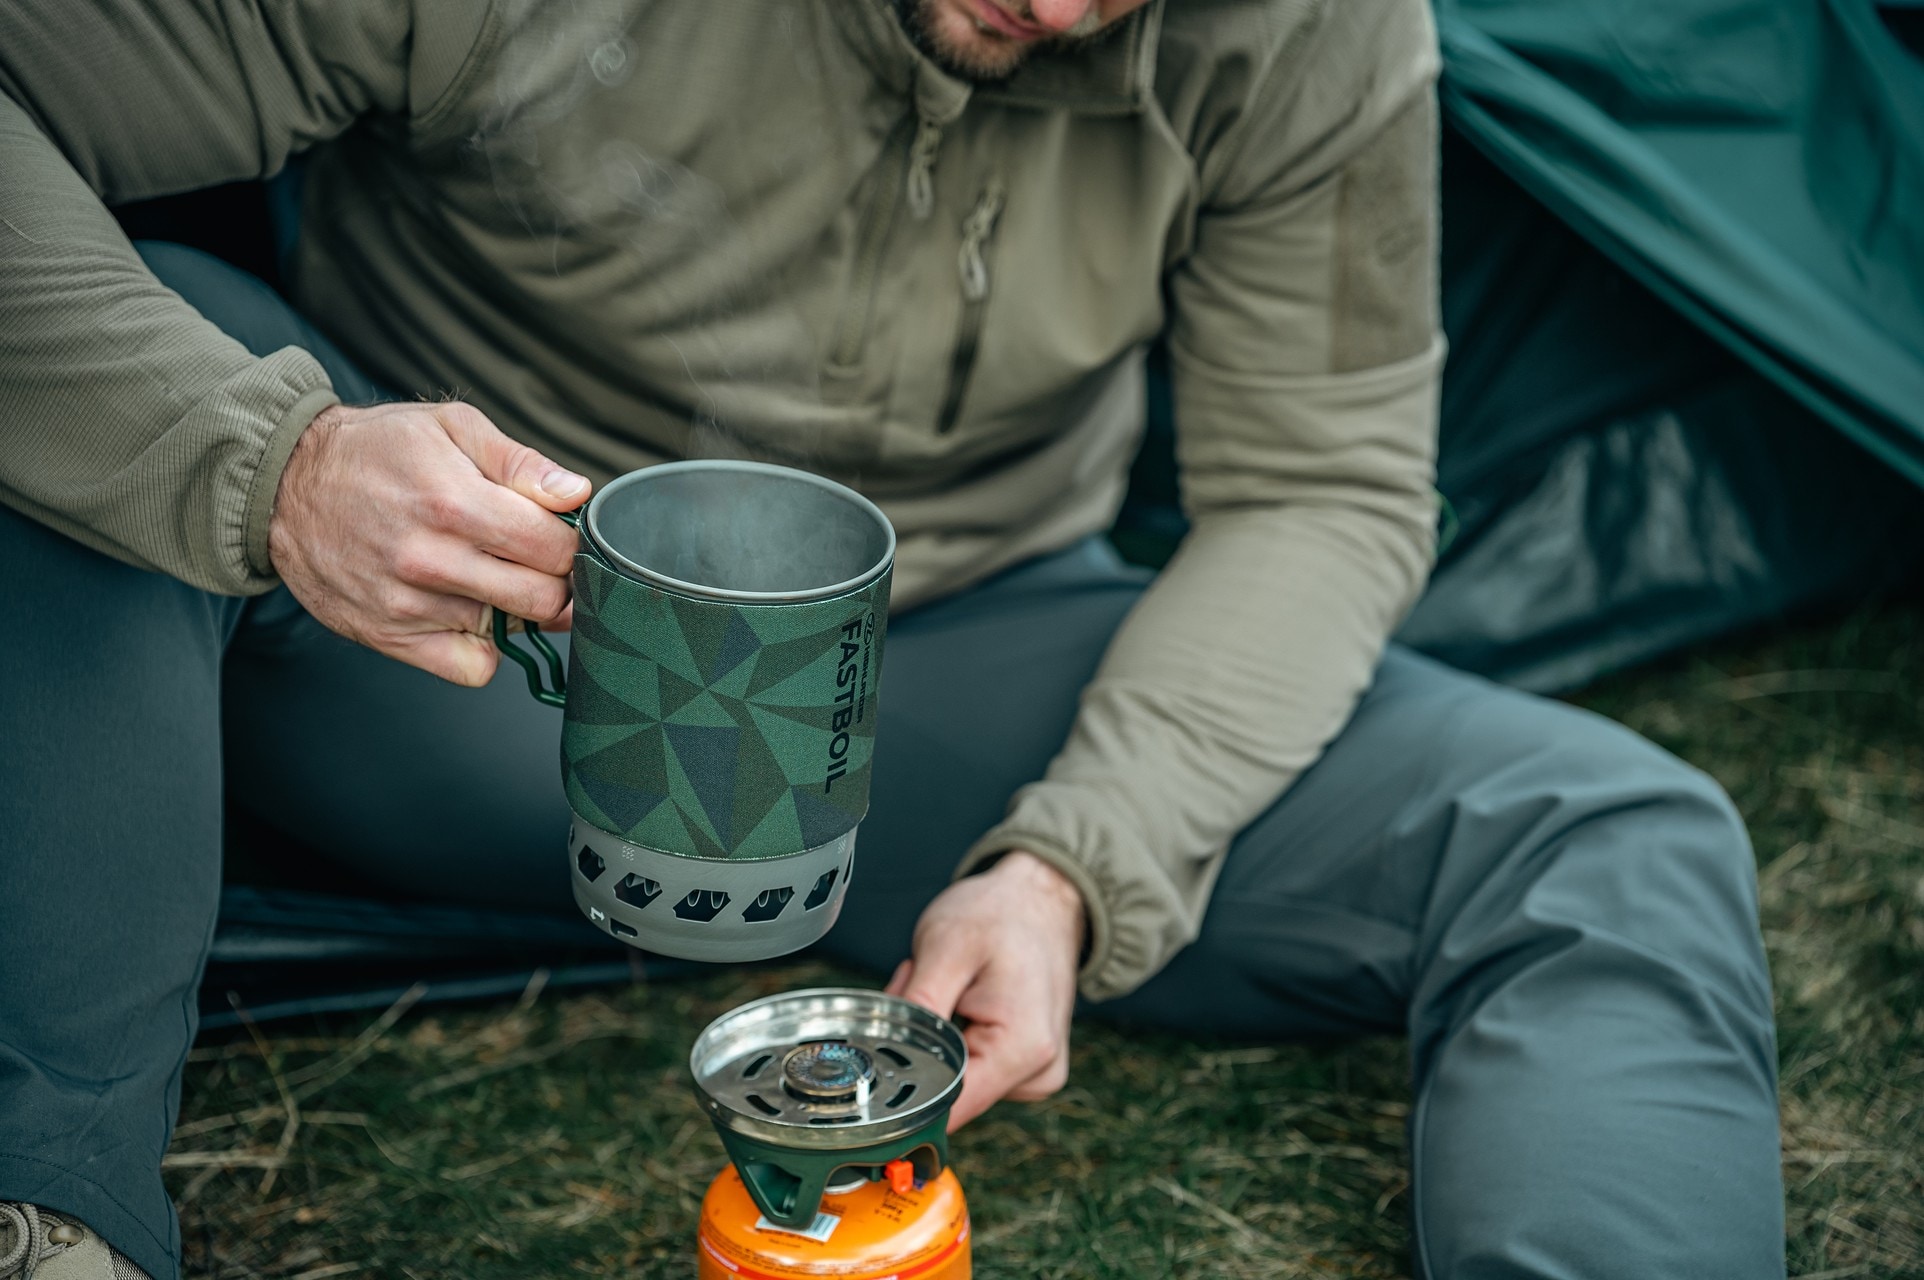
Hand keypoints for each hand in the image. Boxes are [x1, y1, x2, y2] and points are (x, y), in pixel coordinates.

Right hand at [267, 400, 589, 685]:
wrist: (286, 483)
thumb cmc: (375, 450)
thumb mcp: (451, 427)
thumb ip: (521, 463)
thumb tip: (576, 493)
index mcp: (455, 502)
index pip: (557, 550)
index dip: (572, 544)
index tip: (561, 537)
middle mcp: (432, 559)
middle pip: (542, 600)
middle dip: (555, 582)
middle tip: (538, 563)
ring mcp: (409, 605)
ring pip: (511, 633)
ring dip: (515, 610)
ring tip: (489, 573)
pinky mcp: (390, 637)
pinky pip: (471, 668)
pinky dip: (483, 648)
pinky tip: (469, 612)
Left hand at [887, 851, 1085, 1129]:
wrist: (1042, 897)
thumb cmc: (1000, 912)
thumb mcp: (945, 948)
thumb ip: (916, 1012)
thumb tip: (885, 1066)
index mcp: (1023, 1048)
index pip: (947, 1106)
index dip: (900, 1083)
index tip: (884, 1037)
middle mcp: (1037, 1072)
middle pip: (944, 1089)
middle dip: (917, 1041)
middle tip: (920, 979)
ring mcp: (1035, 1074)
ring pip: (951, 1077)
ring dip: (932, 1034)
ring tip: (947, 980)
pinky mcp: (1026, 1068)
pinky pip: (971, 1067)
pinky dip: (952, 1035)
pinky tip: (961, 996)